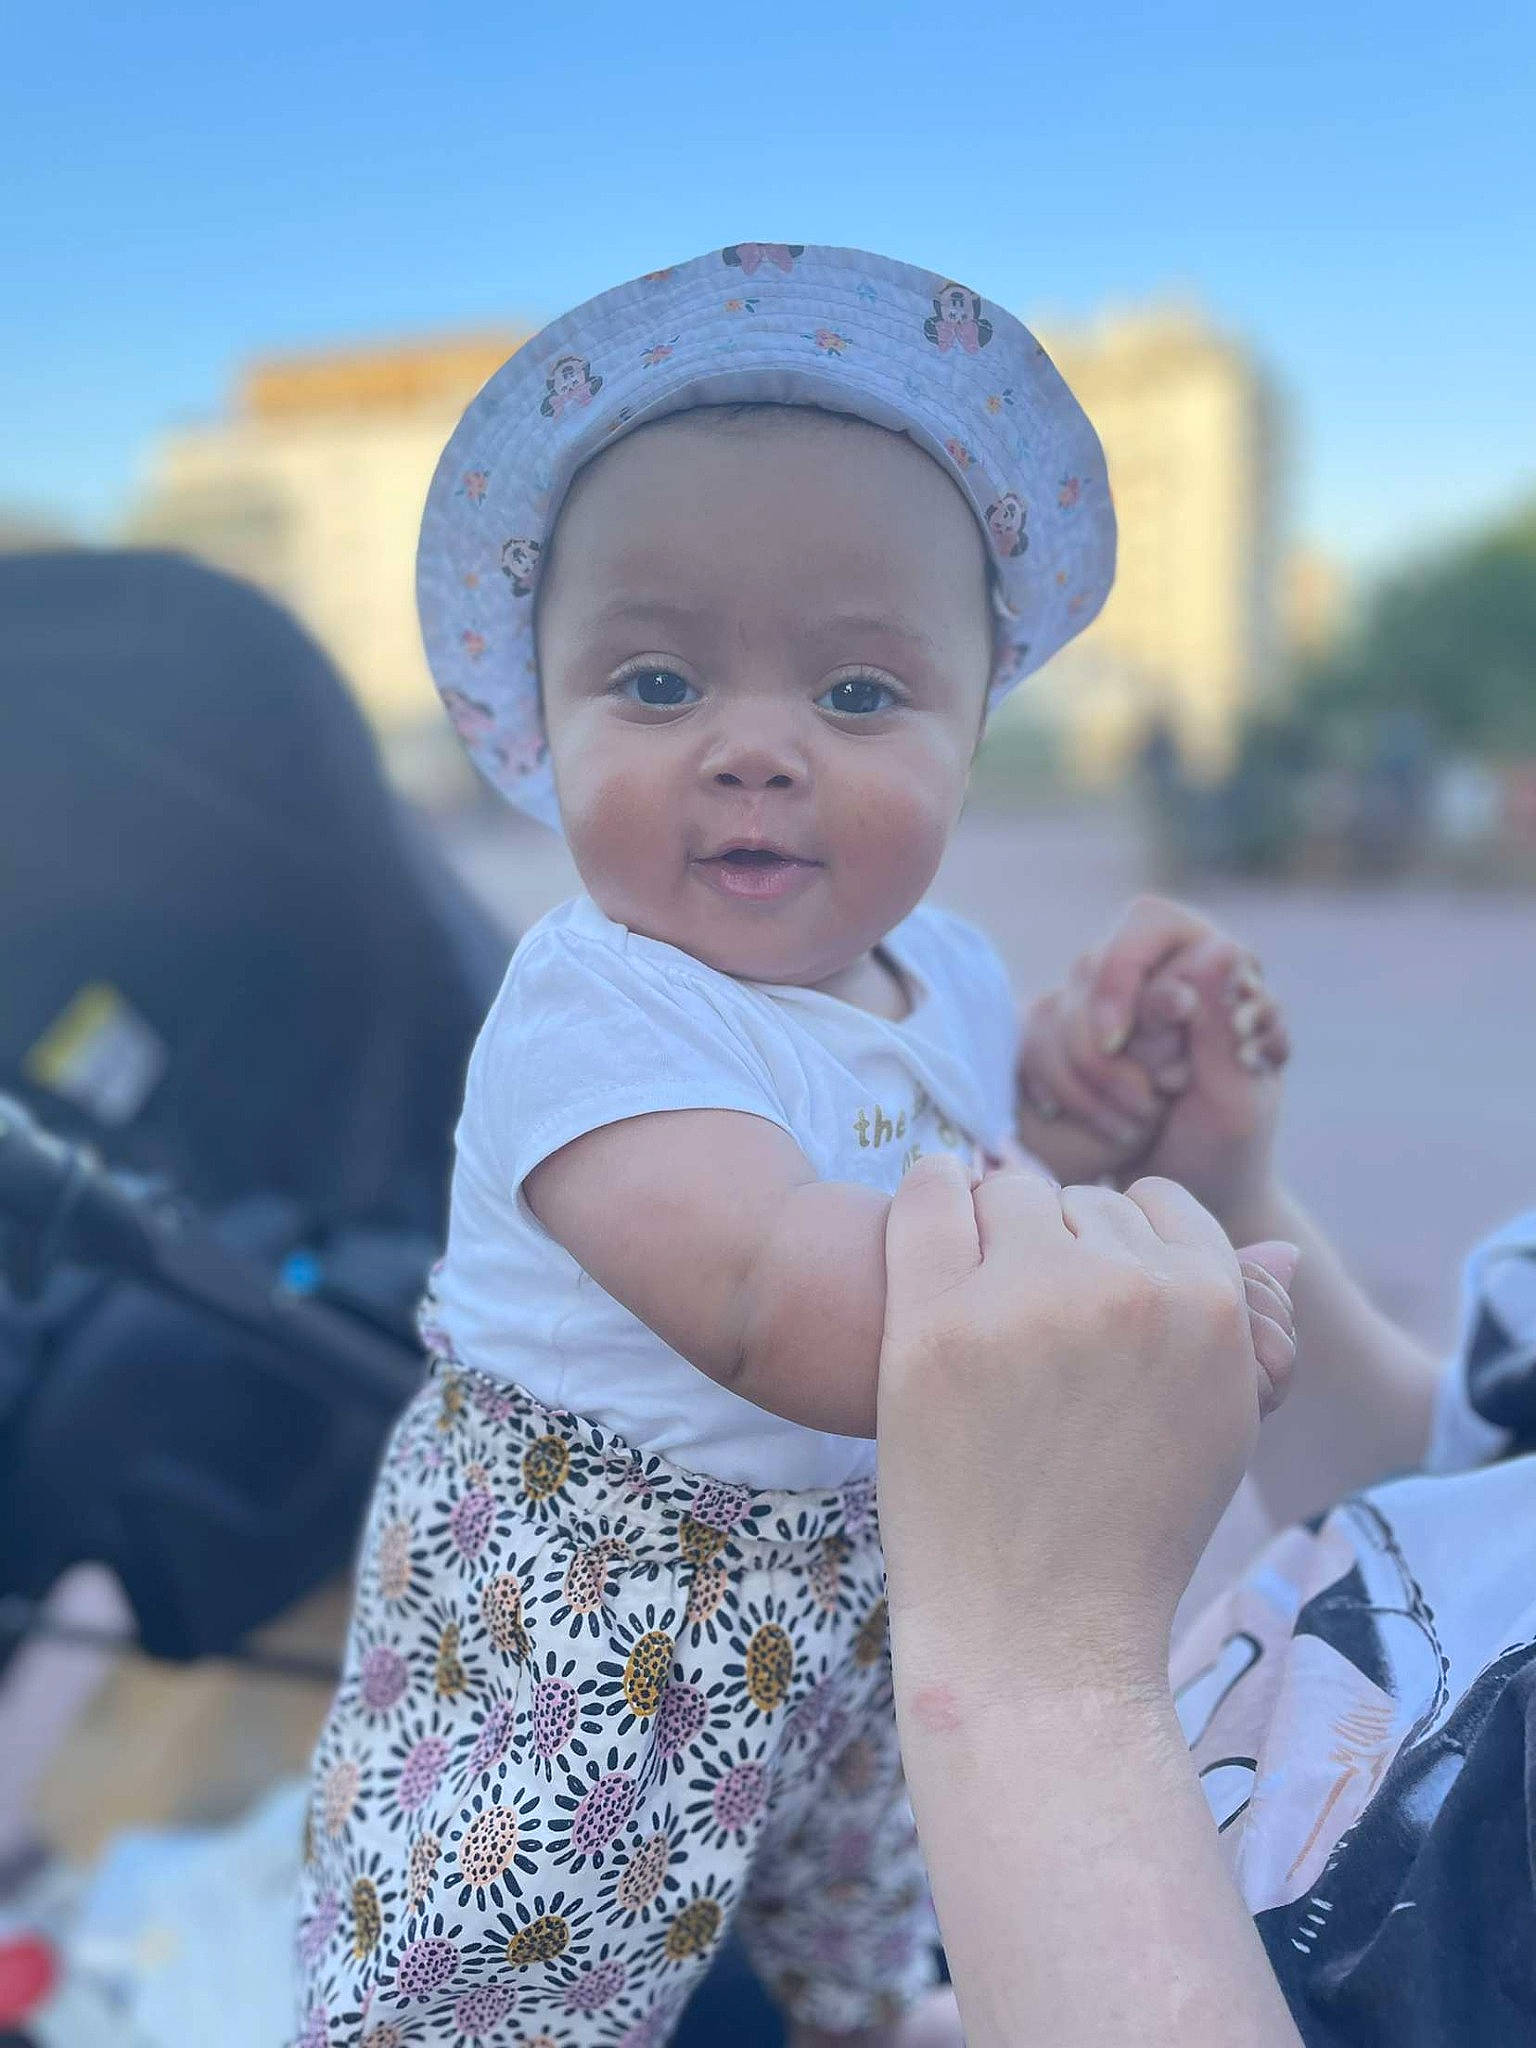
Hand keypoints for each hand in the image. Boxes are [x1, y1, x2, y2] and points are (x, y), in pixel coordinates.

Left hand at [878, 1156, 1295, 1689]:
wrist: (1036, 1633)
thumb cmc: (1127, 1534)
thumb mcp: (1217, 1429)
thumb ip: (1239, 1329)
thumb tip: (1280, 1252)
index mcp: (1207, 1306)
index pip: (1161, 1205)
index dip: (1123, 1246)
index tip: (1093, 1294)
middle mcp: (1122, 1288)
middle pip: (1081, 1201)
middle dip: (1060, 1246)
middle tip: (1033, 1323)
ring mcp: (1023, 1301)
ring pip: (1008, 1192)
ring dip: (995, 1230)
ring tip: (984, 1305)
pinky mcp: (932, 1323)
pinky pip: (928, 1192)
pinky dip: (930, 1190)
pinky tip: (931, 1212)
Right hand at [1017, 896, 1289, 1222]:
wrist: (1187, 1198)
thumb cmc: (1226, 1148)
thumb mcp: (1235, 1095)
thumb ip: (1221, 1023)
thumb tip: (1220, 947)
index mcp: (1212, 964)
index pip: (1146, 927)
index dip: (1122, 978)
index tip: (1118, 1041)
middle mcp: (1154, 970)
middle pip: (1091, 970)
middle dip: (1108, 1052)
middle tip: (1156, 1102)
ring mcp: (1102, 1002)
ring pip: (1053, 1013)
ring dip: (1089, 1084)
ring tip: (1140, 1126)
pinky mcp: (1063, 1037)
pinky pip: (1030, 1046)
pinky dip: (1059, 1094)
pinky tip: (1095, 1125)